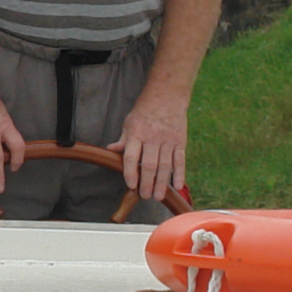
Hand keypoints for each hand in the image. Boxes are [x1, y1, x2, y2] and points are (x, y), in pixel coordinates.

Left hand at [117, 89, 190, 206]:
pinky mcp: (180, 141)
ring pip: (165, 165)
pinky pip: (180, 160)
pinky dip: (179, 173)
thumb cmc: (145, 111)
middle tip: (145, 196)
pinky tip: (177, 186)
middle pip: (149, 164)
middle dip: (147, 183)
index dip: (131, 173)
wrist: (167, 96)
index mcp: (137, 133)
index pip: (132, 157)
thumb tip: (111, 150)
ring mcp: (168, 140)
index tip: (131, 185)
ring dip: (161, 182)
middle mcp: (152, 138)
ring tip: (158, 196)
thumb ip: (123, 140)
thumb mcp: (129, 122)